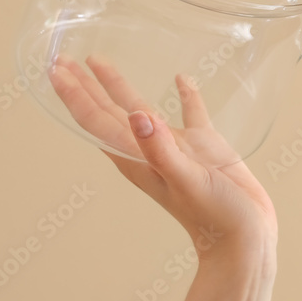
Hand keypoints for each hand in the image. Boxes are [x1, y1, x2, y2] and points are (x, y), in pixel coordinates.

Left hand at [48, 54, 277, 269]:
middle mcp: (149, 149)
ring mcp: (175, 147)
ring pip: (140, 108)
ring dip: (118, 85)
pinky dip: (185, 95)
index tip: (55, 70)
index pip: (95, 120)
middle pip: (107, 111)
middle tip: (62, 59)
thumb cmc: (214, 217)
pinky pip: (190, 113)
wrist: (245, 241)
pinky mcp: (204, 146)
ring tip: (99, 61)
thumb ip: (161, 149)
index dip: (75, 95)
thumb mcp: (185, 180)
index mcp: (137, 158)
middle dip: (84, 86)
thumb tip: (138, 116)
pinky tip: (182, 79)